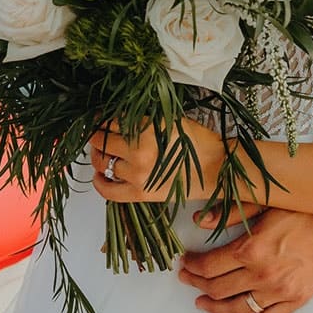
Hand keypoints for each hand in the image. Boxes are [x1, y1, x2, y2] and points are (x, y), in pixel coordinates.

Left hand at [89, 118, 226, 204]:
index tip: (97, 119)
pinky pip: (108, 191)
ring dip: (97, 155)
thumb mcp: (169, 120)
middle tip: (96, 133)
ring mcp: (137, 175)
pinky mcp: (140, 194)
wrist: (217, 168)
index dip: (99, 119)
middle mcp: (138, 152)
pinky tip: (99, 174)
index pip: (109, 121)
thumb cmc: (199, 142)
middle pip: (100, 141)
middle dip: (95, 135)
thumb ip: (141, 119)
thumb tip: (116, 119)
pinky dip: (99, 182)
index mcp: (146, 129)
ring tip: (101, 151)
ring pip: (102, 163)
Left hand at [178, 201, 312, 312]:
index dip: (192, 266)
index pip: (209, 266)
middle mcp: (262, 275)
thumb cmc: (308, 208)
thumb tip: (200, 220)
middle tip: (187, 280)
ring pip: (236, 309)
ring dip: (214, 308)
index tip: (184, 262)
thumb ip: (231, 212)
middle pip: (218, 289)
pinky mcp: (296, 301)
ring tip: (201, 303)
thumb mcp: (267, 202)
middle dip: (196, 285)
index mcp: (252, 249)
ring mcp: (279, 292)